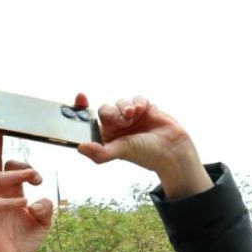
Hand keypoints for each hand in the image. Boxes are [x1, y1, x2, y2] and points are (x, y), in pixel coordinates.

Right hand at [0, 132, 53, 251]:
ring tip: (34, 180)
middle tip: (34, 171)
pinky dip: (9, 202)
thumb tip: (39, 199)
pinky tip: (24, 204)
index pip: (7, 165)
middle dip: (9, 154)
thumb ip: (46, 209)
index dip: (23, 165)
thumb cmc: (24, 241)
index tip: (40, 179)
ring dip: (16, 175)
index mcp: (10, 191)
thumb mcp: (43, 223)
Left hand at [78, 96, 211, 198]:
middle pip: (105, 109)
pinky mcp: (144, 109)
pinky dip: (139, 102)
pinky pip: (136, 99)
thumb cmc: (145, 154)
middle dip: (113, 112)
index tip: (80, 97)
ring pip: (120, 102)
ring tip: (134, 115)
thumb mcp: (119, 152)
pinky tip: (143, 110)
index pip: (89, 121)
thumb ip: (99, 152)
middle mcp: (116, 126)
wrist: (171, 148)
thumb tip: (80, 147)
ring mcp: (130, 117)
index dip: (82, 109)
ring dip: (126, 107)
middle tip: (124, 120)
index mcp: (106, 136)